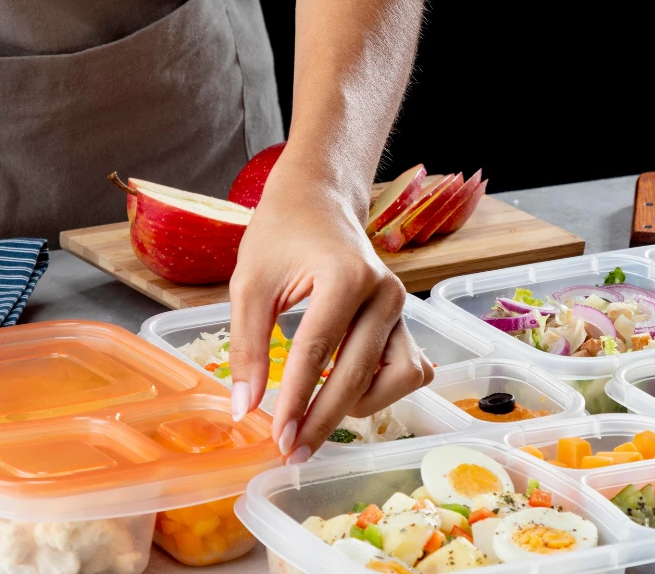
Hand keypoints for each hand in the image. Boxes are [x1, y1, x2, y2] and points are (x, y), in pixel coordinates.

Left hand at [226, 161, 432, 462]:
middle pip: (358, 374)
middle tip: (291, 450)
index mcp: (346, 276)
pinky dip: (381, 390)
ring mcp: (402, 309)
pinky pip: (408, 370)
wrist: (319, 203)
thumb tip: (245, 409)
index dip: (296, 399)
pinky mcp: (406, 322)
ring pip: (397, 378)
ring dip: (359, 404)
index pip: (319, 351)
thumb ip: (247, 348)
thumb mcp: (249, 285)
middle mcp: (385, 294)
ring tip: (318, 412)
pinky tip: (346, 392)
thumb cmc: (282, 236)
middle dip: (323, 418)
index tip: (277, 437)